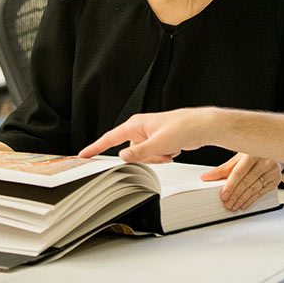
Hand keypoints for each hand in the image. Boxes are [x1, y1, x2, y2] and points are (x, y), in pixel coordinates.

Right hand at [79, 107, 215, 161]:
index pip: (110, 138)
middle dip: (146, 157)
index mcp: (135, 125)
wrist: (200, 126)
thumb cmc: (182, 127)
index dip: (96, 147)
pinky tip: (173, 149)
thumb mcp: (159, 143)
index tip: (83, 155)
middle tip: (162, 152)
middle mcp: (140, 129)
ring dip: (156, 158)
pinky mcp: (157, 141)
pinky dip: (163, 156)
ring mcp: (149, 136)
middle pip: (131, 152)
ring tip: (169, 149)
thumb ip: (139, 152)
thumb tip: (122, 156)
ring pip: (143, 156)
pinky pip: (153, 156)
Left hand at [200, 153, 280, 211]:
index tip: (223, 195)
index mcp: (252, 153)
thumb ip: (223, 169)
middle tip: (227, 204)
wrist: (273, 151)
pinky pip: (262, 192)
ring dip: (242, 200)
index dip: (230, 185)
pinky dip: (251, 200)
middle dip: (235, 196)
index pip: (239, 172)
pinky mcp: (276, 179)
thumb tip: (206, 177)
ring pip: (255, 189)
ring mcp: (272, 170)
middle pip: (246, 182)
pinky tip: (244, 204)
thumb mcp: (238, 157)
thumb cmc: (253, 153)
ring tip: (233, 206)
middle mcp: (264, 161)